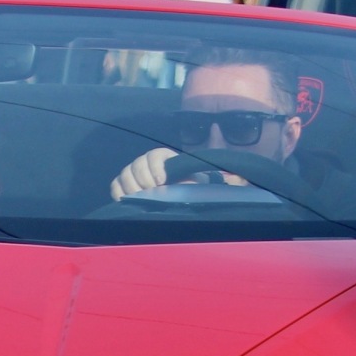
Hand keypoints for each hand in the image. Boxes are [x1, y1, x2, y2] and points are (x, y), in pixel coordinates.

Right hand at [110, 147, 240, 199]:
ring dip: (131, 186)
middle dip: (142, 178)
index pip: (155, 155)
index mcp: (168, 160)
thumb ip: (226, 180)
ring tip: (141, 198)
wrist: (181, 201)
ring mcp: (136, 175)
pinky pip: (115, 185)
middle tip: (151, 192)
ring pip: (125, 174)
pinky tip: (127, 200)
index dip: (155, 165)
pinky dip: (118, 191)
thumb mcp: (211, 184)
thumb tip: (240, 178)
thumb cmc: (196, 192)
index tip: (161, 180)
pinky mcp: (125, 187)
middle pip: (136, 164)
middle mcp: (150, 165)